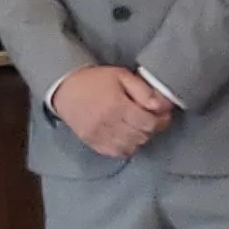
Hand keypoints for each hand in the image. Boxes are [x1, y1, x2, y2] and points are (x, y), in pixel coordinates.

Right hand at [50, 66, 175, 158]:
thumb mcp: (121, 76)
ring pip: (131, 146)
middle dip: (152, 129)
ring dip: (139, 138)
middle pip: (142, 136)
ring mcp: (99, 135)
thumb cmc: (94, 80)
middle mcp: (108, 124)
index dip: (161, 120)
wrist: (64, 88)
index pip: (149, 123)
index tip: (163, 115)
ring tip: (138, 127)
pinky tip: (126, 136)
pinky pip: (116, 152)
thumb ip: (143, 90)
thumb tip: (162, 105)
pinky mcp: (92, 142)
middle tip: (152, 119)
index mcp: (117, 106)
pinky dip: (126, 147)